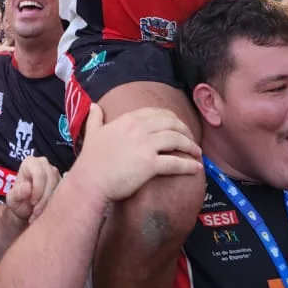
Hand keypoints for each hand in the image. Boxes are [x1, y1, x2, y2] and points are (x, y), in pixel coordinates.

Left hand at [5, 156, 60, 222]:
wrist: (26, 208)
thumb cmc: (18, 201)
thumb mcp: (13, 200)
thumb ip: (17, 193)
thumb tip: (27, 187)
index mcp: (30, 163)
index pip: (39, 173)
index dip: (38, 189)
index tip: (32, 203)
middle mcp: (44, 163)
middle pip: (51, 180)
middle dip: (45, 199)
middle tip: (37, 212)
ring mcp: (54, 171)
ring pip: (59, 186)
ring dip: (51, 203)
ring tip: (40, 214)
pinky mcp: (62, 181)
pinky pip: (65, 192)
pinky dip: (57, 204)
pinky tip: (47, 212)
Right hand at [73, 104, 201, 204]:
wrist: (90, 181)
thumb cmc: (90, 160)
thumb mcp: (92, 132)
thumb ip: (95, 118)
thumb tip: (94, 106)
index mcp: (128, 120)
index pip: (157, 113)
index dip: (171, 118)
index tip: (178, 125)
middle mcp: (139, 128)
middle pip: (171, 123)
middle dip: (185, 130)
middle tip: (191, 139)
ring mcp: (146, 145)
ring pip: (177, 140)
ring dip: (190, 146)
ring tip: (197, 152)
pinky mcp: (150, 164)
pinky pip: (175, 163)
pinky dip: (189, 165)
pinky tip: (196, 168)